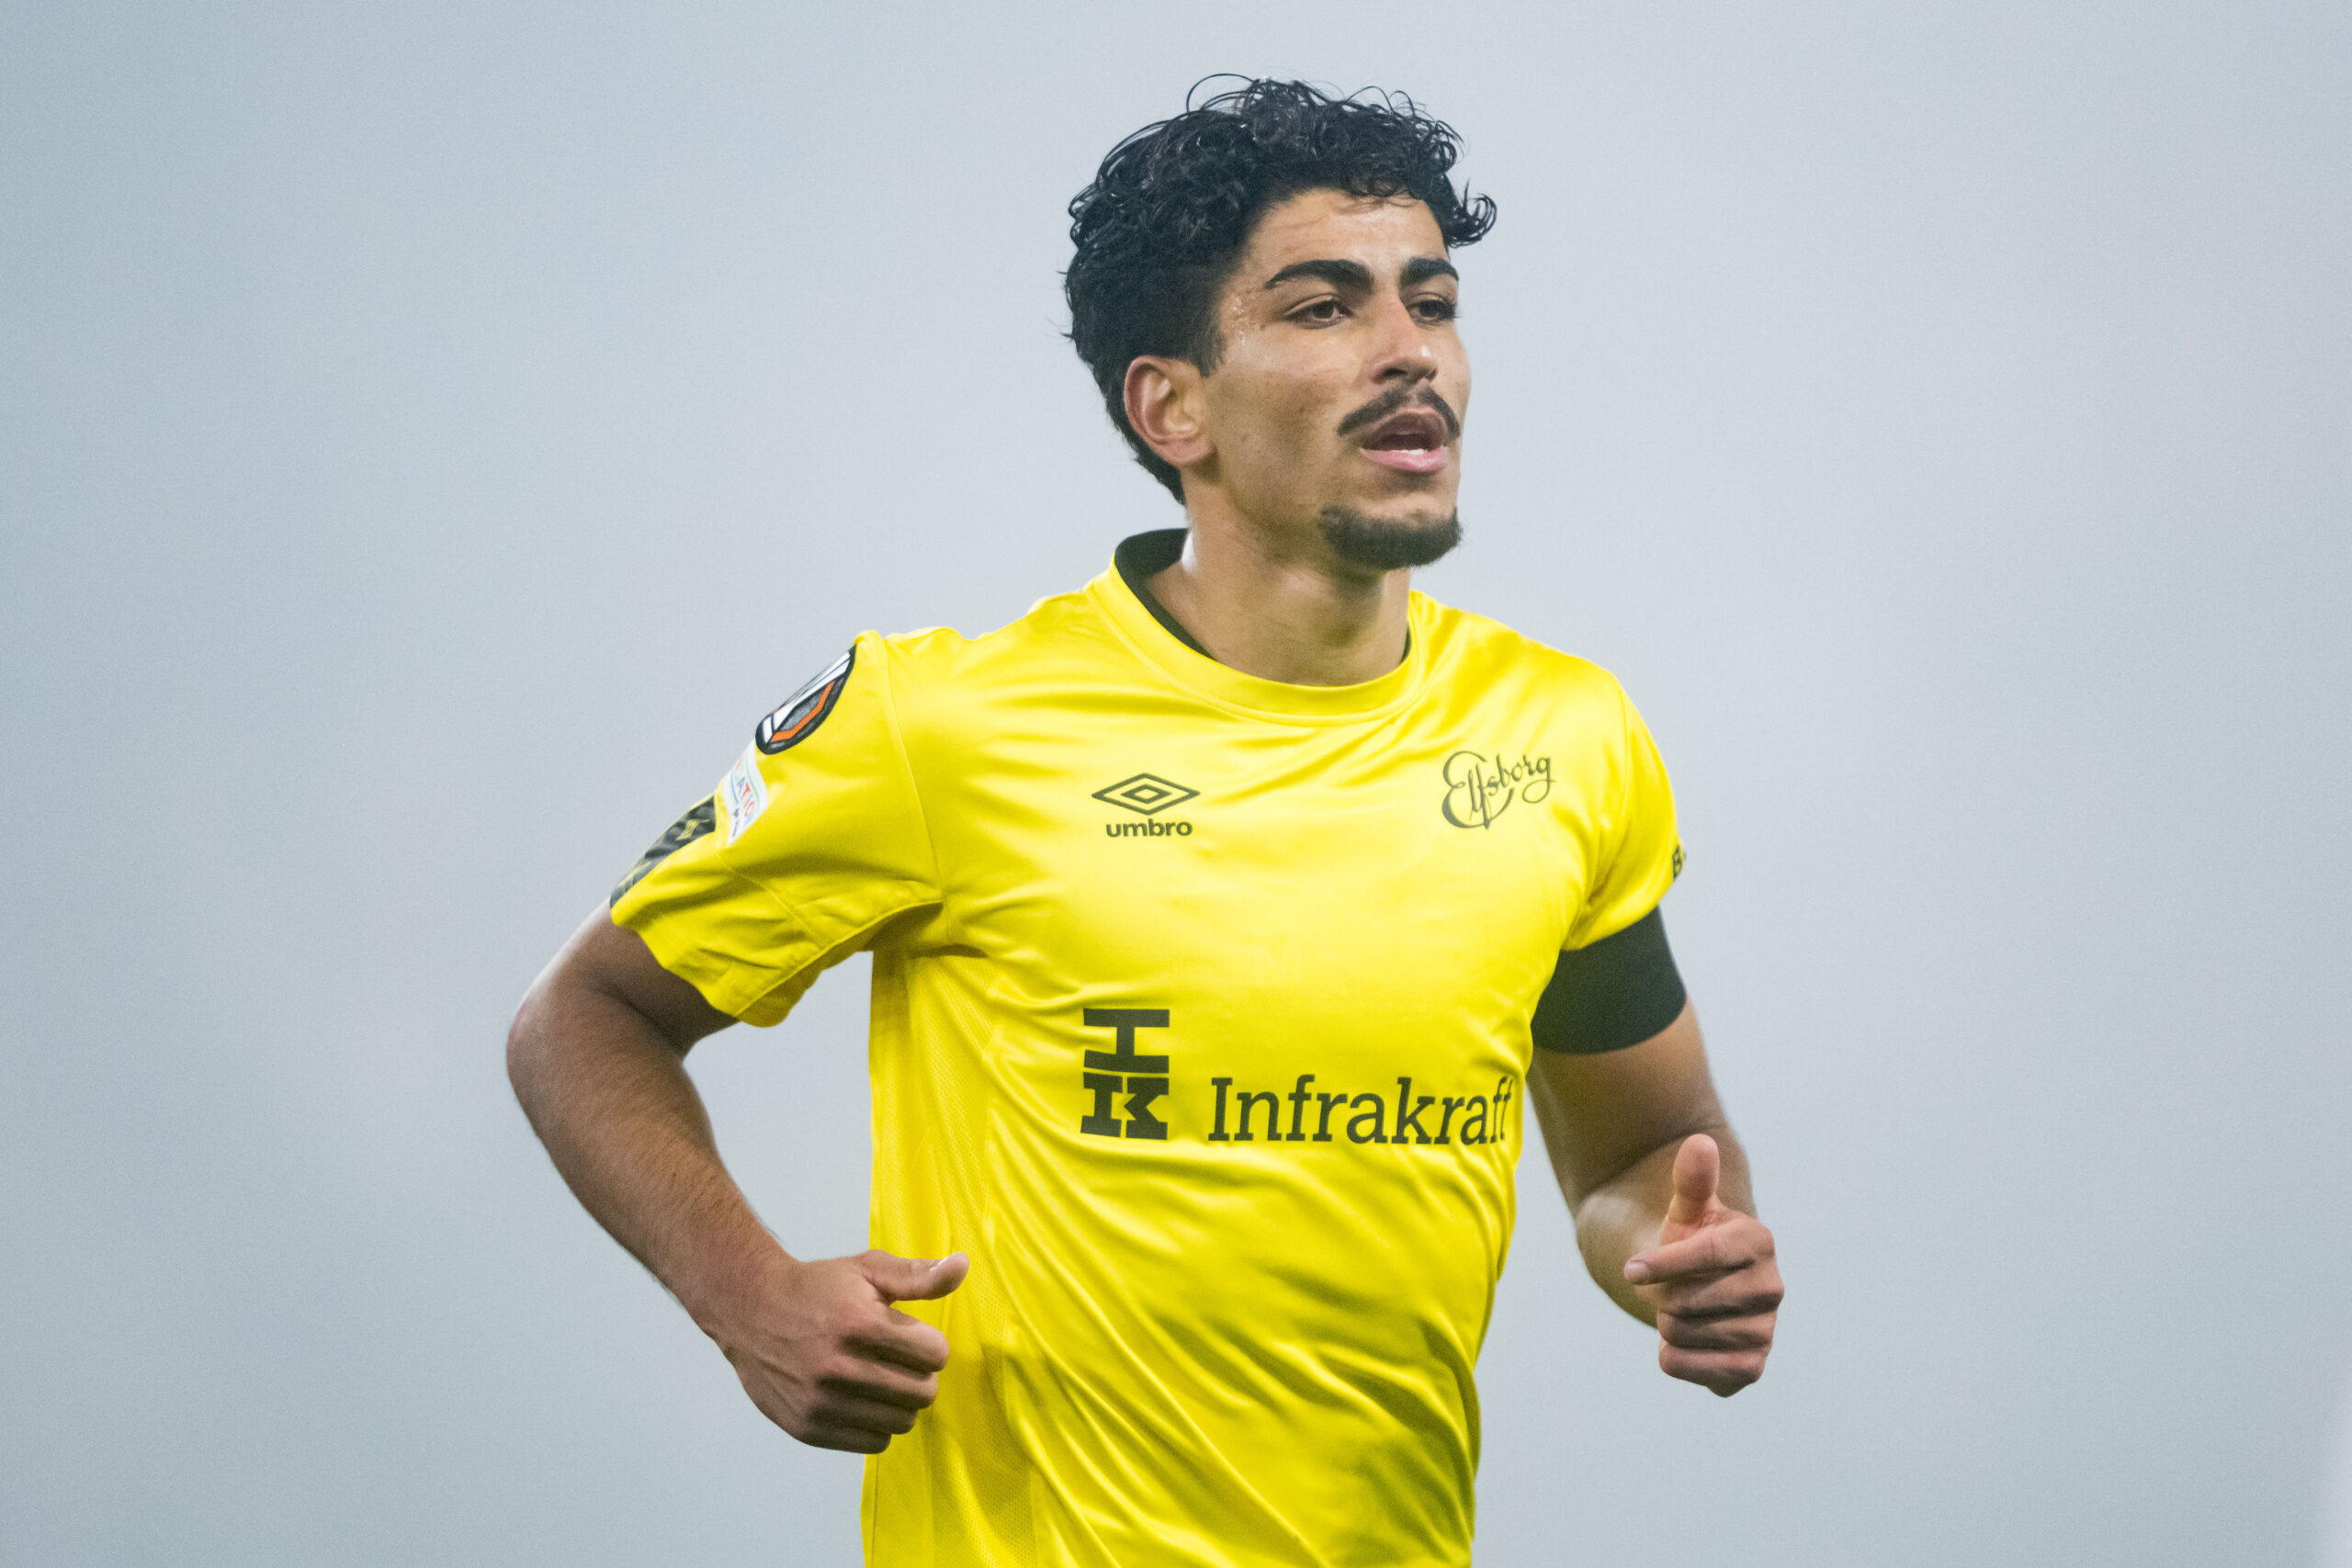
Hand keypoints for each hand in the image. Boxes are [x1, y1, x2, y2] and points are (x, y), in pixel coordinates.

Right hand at [707, 1249, 968, 1451]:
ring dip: (900, 1402)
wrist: (750, 1310)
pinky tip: (862, 1399)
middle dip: (920, 1375)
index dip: (930, 1344)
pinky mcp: (808, 1427)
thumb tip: (963, 1265)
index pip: (934, 1355)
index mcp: (857, 1324)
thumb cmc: (816, 1288)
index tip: (911, 1337)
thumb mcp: (867, 1270)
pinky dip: (877, 1425)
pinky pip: (874, 1443)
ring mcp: (820, 1402)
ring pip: (901, 1422)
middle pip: (923, 1392)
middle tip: (898, 1360)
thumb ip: (918, 1275)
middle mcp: (837, 1366)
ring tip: (880, 1379)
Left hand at [1624, 1134, 1780, 1396]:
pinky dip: (1675, 1359)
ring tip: (1678, 1310)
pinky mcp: (1751, 1367)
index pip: (1706, 1254)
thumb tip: (1699, 1143)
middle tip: (1667, 1288)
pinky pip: (1700, 1371)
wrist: (1697, 1285)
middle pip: (1688, 1302)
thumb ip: (1691, 1179)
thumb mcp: (1686, 1207)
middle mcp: (1771, 1288)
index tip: (1630, 1270)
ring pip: (1686, 1335)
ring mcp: (1766, 1331)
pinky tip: (1680, 1342)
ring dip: (1665, 1324)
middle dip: (1662, 1295)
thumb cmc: (1689, 1238)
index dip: (1663, 1264)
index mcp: (1758, 1241)